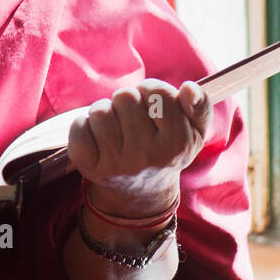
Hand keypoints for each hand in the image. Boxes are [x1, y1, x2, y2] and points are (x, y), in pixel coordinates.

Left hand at [67, 79, 211, 217]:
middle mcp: (147, 155)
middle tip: (131, 119)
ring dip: (105, 113)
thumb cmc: (166, 151)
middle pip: (125, 97)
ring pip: (100, 111)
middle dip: (127, 101)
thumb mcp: (194, 133)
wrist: (142, 192)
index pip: (156, 92)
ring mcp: (117, 163)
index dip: (150, 90)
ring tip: (114, 128)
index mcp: (177, 143)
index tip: (150, 102)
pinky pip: (78, 127)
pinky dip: (83, 125)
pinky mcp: (90, 167)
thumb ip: (200, 107)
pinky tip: (95, 137)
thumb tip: (189, 88)